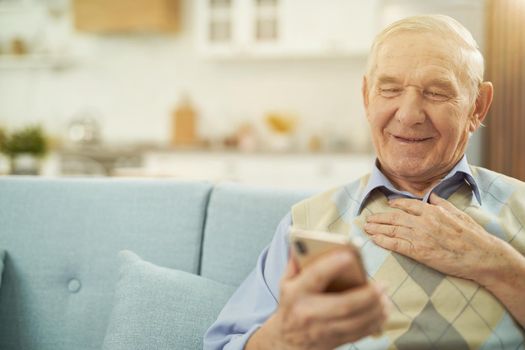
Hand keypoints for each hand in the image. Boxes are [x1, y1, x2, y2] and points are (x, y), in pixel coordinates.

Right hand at [259, 250, 389, 349]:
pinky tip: (383, 313)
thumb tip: (305, 242)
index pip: (315, 276)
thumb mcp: (285, 283)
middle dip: (367, 295)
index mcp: (297, 292)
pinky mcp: (334, 341)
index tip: (349, 256)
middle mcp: (309, 312)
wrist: (286, 342)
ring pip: (355, 322)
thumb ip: (296, 263)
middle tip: (383, 285)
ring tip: (386, 298)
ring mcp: (322, 330)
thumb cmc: (290, 306)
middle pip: (343, 305)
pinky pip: (358, 334)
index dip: (332, 265)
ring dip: (375, 310)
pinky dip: (374, 324)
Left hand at [364, 193, 504, 283]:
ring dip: (377, 228)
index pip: (408, 205)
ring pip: (393, 230)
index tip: (387, 205)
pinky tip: (374, 239)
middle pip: (395, 218)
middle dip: (380, 218)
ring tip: (366, 227)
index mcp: (432, 211)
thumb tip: (434, 195)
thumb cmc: (473, 236)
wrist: (481, 255)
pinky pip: (396, 245)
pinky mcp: (419, 252)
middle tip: (368, 218)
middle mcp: (423, 222)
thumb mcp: (458, 214)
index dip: (395, 205)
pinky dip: (383, 241)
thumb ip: (443, 204)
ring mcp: (420, 237)